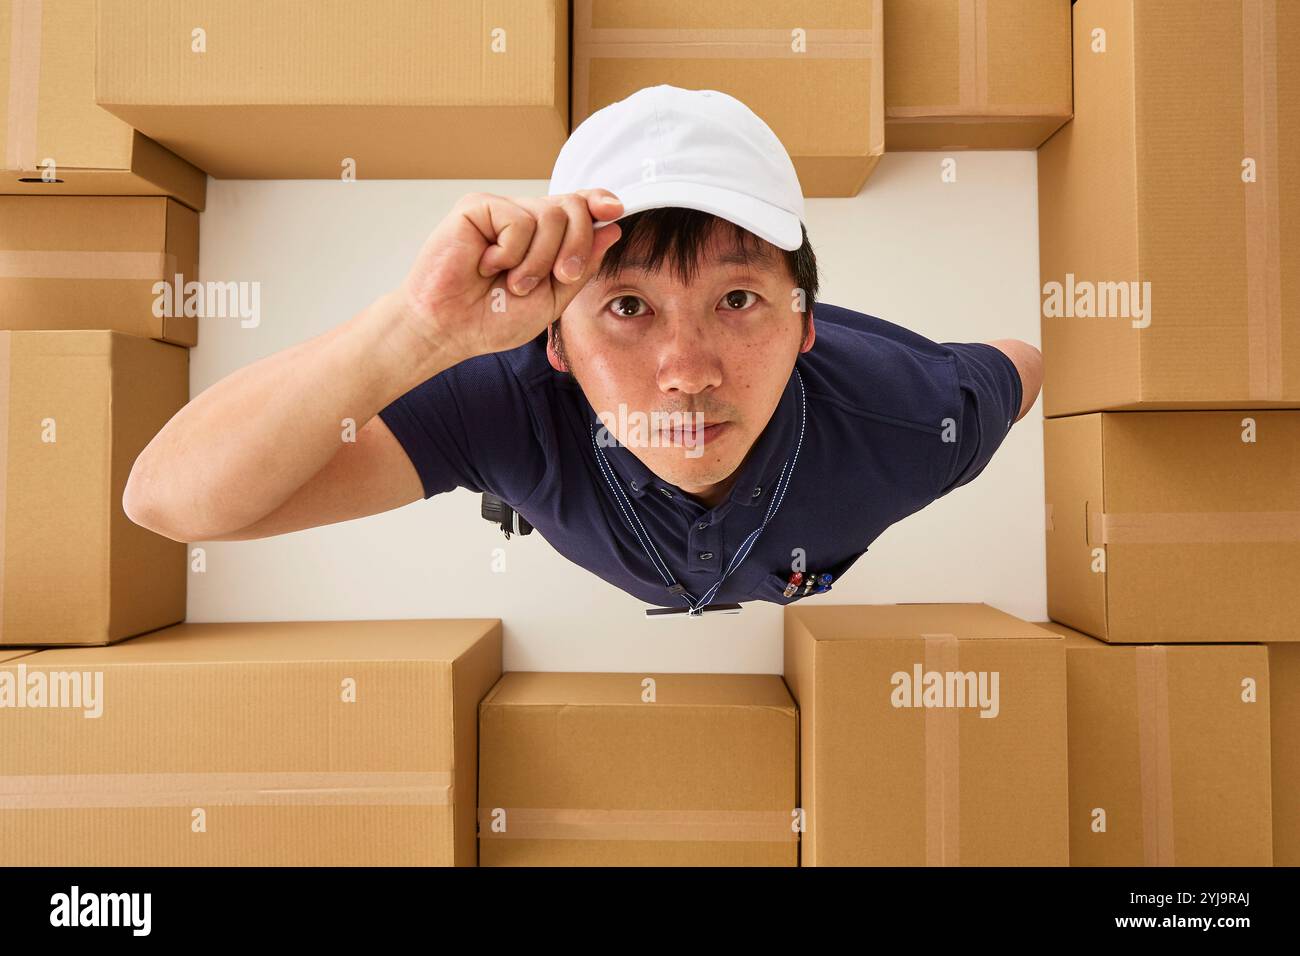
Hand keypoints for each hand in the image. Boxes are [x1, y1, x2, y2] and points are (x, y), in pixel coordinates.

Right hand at [396, 189, 623, 362]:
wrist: (450, 329)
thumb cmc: (493, 318)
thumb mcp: (552, 299)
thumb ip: (581, 266)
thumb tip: (610, 228)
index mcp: (545, 239)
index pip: (578, 208)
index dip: (598, 202)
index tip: (615, 208)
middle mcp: (525, 219)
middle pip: (573, 207)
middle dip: (575, 246)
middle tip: (556, 276)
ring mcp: (502, 211)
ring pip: (550, 214)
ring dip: (538, 260)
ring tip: (511, 281)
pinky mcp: (477, 207)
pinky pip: (518, 220)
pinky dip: (510, 253)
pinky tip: (486, 265)